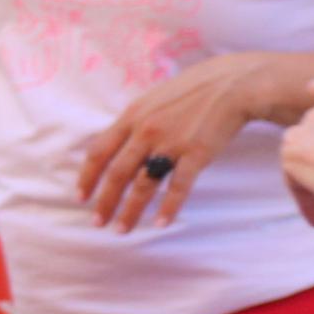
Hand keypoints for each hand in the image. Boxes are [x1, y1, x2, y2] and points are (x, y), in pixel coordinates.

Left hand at [76, 51, 289, 230]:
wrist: (232, 83)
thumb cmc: (193, 91)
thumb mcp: (153, 100)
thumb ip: (134, 122)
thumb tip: (116, 144)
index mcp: (131, 117)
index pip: (99, 152)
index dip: (87, 177)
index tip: (80, 197)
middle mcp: (145, 132)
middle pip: (116, 174)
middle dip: (105, 202)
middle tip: (97, 222)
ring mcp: (170, 143)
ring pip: (142, 184)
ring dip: (130, 210)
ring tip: (122, 229)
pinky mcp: (196, 153)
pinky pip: (178, 186)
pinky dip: (169, 207)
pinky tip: (161, 223)